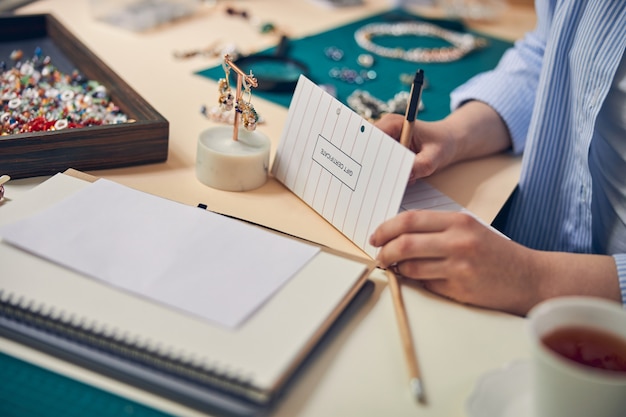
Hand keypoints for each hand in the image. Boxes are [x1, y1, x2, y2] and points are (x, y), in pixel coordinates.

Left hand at [369, 210, 539, 315]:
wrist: (530, 278)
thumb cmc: (496, 253)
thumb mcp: (470, 230)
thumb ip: (437, 230)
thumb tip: (397, 237)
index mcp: (459, 222)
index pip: (410, 220)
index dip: (386, 228)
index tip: (376, 237)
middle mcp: (458, 242)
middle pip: (404, 243)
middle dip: (384, 251)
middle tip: (379, 256)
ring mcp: (459, 267)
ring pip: (411, 267)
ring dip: (398, 269)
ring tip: (397, 268)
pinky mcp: (460, 290)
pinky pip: (426, 286)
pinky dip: (419, 283)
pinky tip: (424, 280)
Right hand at [375, 101, 512, 181]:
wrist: (449, 142)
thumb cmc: (444, 143)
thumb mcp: (435, 156)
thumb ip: (419, 166)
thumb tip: (404, 176)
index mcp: (394, 123)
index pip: (372, 137)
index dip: (371, 153)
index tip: (376, 170)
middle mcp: (386, 129)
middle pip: (369, 149)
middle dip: (377, 166)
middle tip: (389, 180)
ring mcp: (386, 141)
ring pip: (375, 159)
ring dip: (386, 172)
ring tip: (409, 177)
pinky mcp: (389, 151)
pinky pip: (382, 164)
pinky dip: (391, 174)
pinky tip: (407, 177)